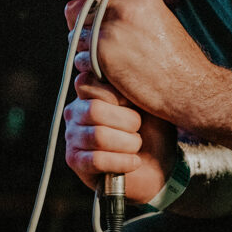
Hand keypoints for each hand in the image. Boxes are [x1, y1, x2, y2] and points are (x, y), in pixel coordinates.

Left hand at [64, 0, 213, 124]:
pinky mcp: (103, 53)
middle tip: (93, 43)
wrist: (188, 88)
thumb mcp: (157, 18)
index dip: (86, 1)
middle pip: (81, 9)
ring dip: (85, 48)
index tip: (89, 16)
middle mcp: (124, 5)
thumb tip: (94, 4)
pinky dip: (88, 67)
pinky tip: (107, 75)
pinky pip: (80, 56)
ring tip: (106, 61)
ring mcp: (112, 28)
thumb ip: (129, 7)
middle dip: (82, 26)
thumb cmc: (174, 58)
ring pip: (77, 34)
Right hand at [64, 73, 176, 203]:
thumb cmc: (151, 130)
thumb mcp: (146, 100)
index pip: (88, 83)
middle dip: (127, 122)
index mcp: (89, 92)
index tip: (135, 105)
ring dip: (128, 143)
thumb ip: (130, 84)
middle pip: (95, 110)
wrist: (159, 165)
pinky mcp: (75, 161)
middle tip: (139, 129)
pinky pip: (97, 160)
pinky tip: (133, 161)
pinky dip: (122, 162)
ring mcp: (72, 136)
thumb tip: (123, 66)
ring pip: (98, 136)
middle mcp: (75, 111)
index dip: (118, 95)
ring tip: (136, 146)